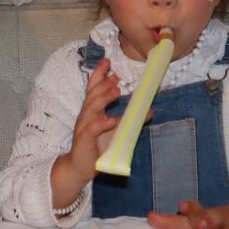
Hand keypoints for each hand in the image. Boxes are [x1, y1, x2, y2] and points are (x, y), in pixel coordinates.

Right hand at [52, 58, 119, 208]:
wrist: (79, 167)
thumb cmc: (95, 147)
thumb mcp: (115, 131)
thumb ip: (129, 119)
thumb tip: (149, 110)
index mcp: (91, 111)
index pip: (93, 88)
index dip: (99, 74)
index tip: (107, 61)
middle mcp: (86, 116)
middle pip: (92, 94)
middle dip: (103, 83)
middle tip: (115, 75)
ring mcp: (84, 127)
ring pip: (91, 108)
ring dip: (103, 98)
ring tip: (115, 90)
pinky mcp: (84, 140)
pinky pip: (93, 129)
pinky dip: (102, 123)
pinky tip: (110, 119)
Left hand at [148, 196, 228, 228]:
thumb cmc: (212, 223)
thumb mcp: (193, 221)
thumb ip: (171, 221)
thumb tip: (149, 218)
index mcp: (203, 215)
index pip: (195, 209)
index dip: (189, 208)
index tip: (180, 206)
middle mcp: (217, 221)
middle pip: (212, 219)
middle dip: (206, 221)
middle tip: (200, 224)